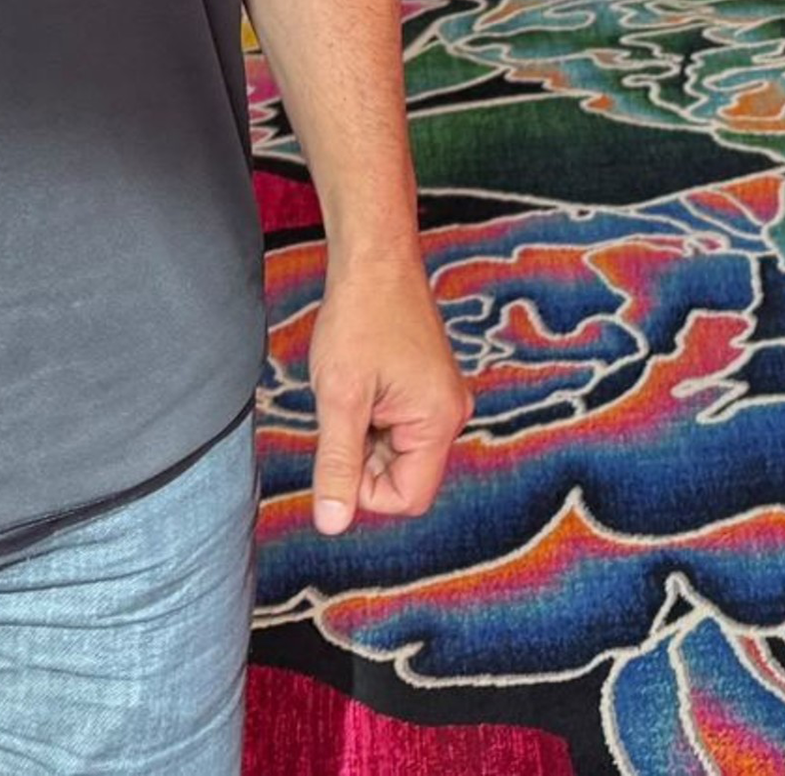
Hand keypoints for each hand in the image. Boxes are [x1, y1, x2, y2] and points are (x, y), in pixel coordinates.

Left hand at [305, 259, 472, 536]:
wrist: (376, 259)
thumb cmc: (360, 318)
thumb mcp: (339, 398)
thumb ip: (338, 465)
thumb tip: (332, 525)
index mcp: (439, 422)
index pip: (406, 499)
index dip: (364, 489)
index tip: (341, 443)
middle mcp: (452, 415)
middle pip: (403, 478)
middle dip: (363, 457)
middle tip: (345, 409)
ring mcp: (442, 400)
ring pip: (396, 453)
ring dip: (365, 435)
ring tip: (353, 390)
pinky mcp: (429, 388)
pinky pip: (399, 428)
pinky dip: (372, 417)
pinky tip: (362, 383)